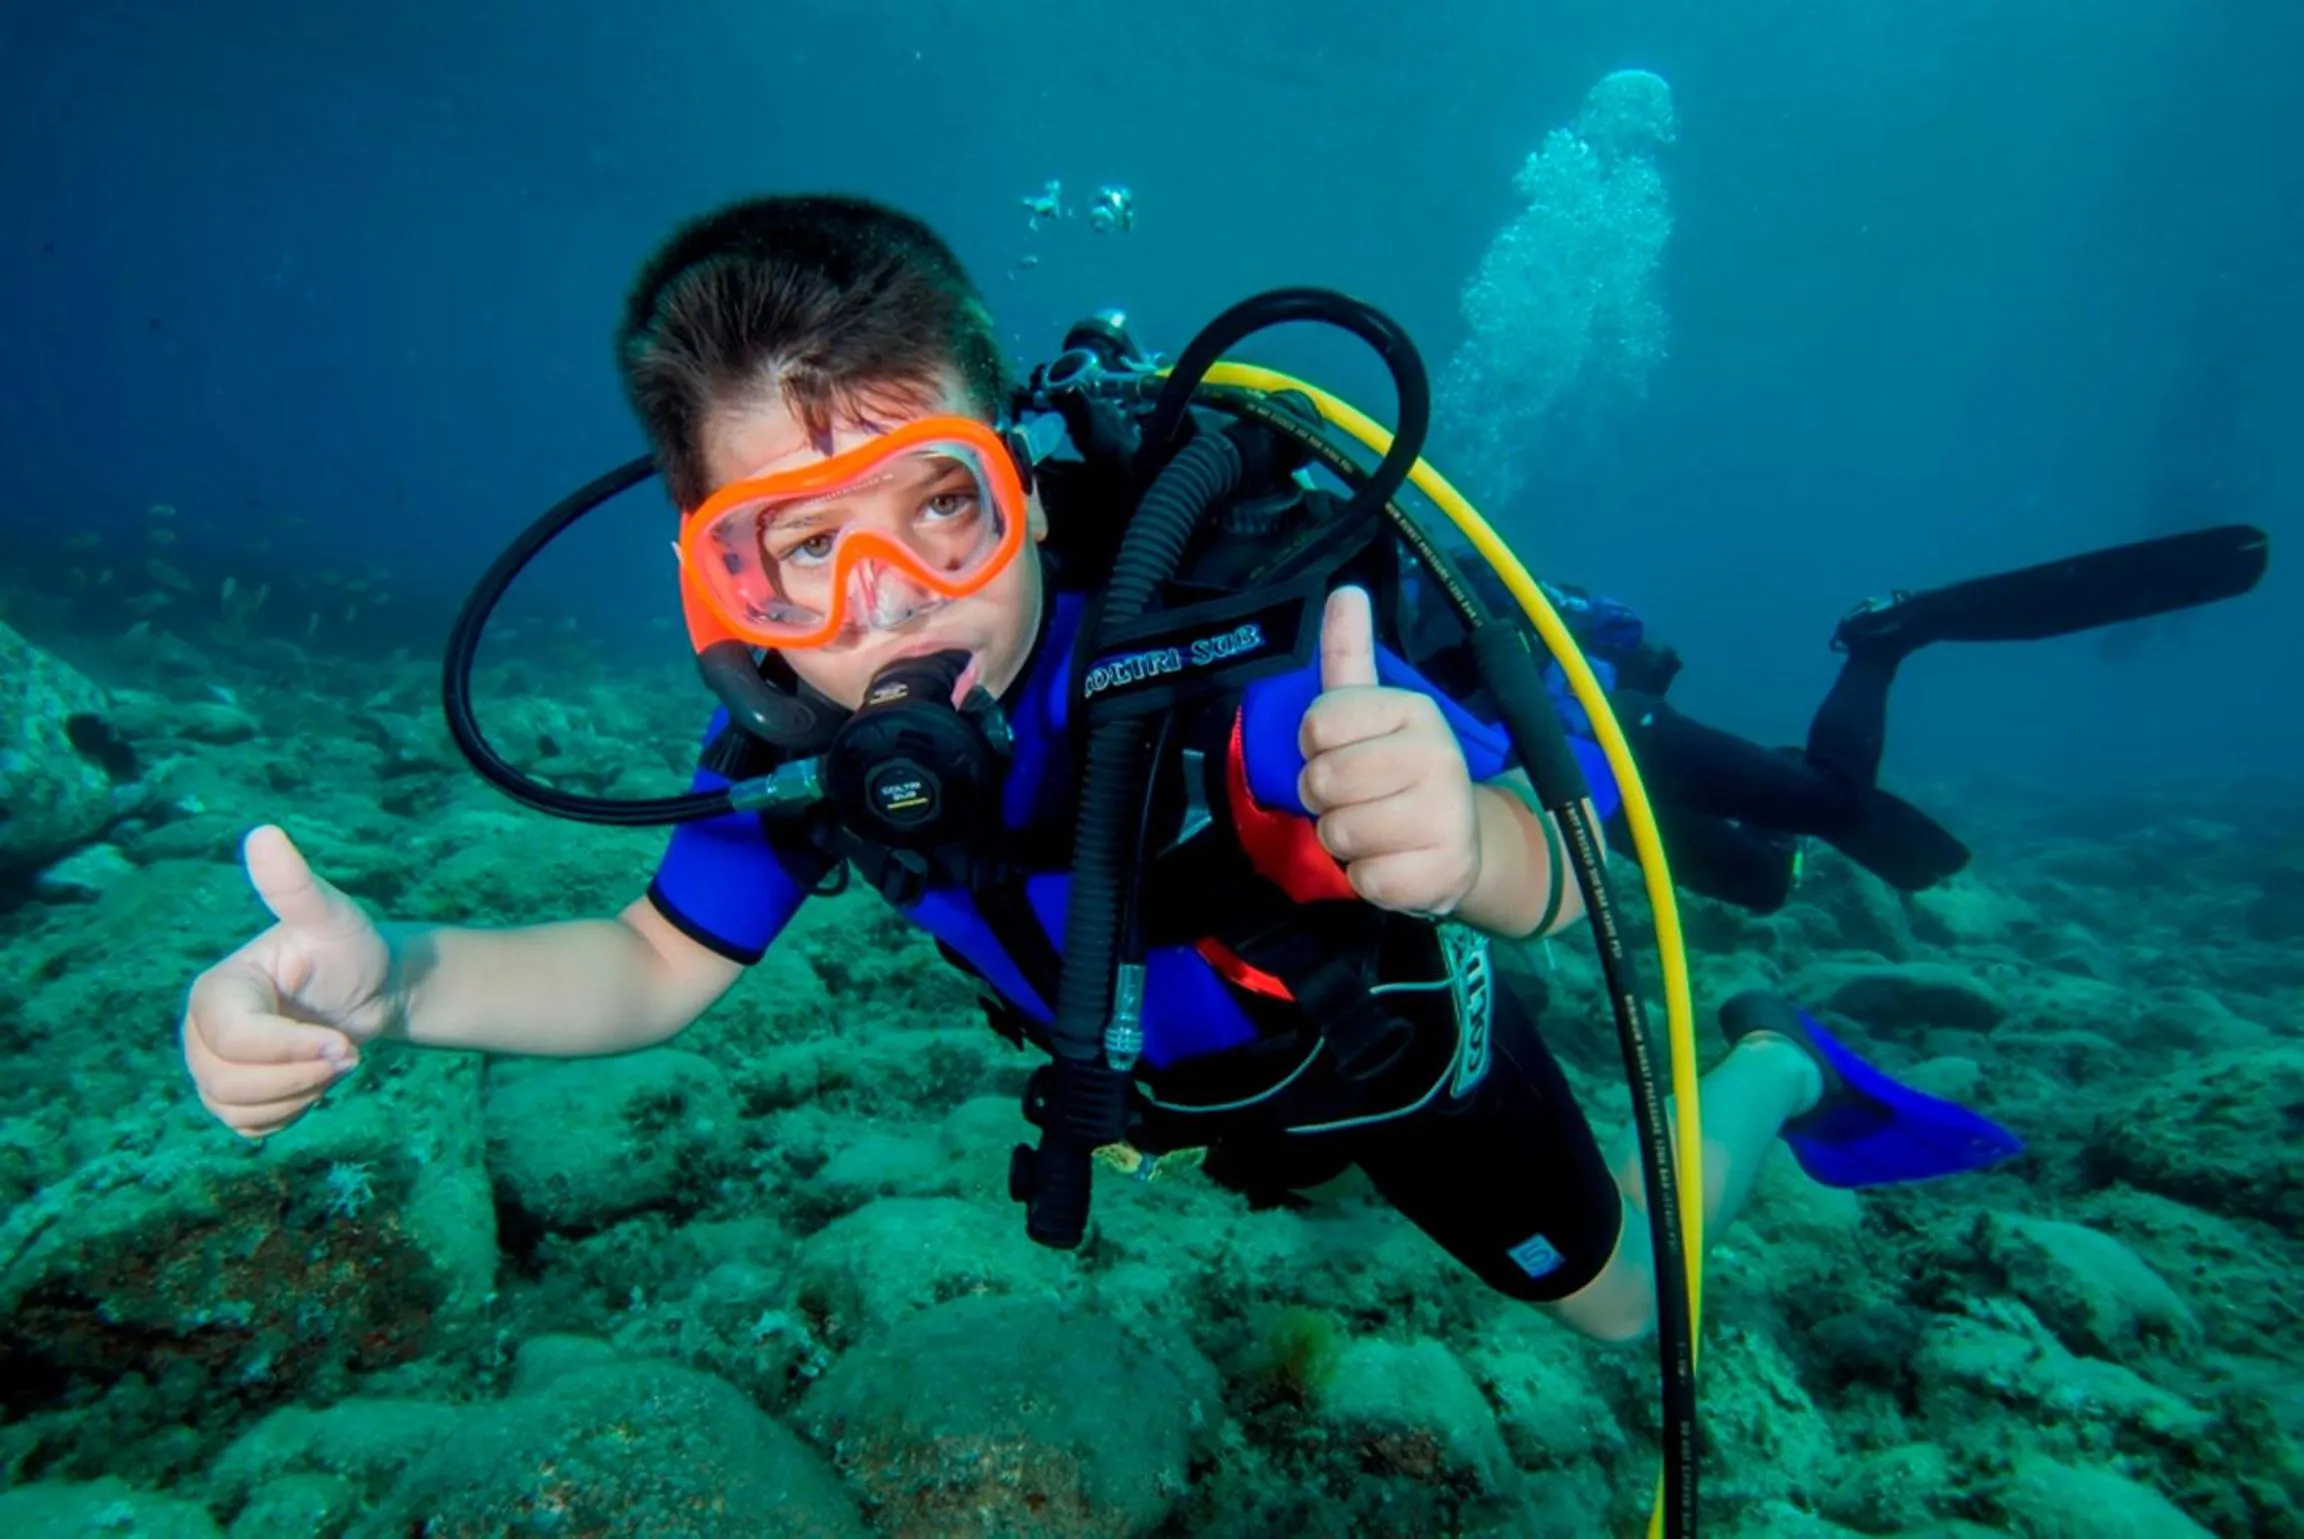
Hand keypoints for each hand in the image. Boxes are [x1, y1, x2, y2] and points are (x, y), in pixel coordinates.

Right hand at [181, 826, 395, 1137]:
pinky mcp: (232, 1096)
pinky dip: (287, 1114)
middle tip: (347, 1056)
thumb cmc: (352, 951)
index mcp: (217, 988)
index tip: (346, 1047)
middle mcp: (201, 1029)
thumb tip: (264, 834)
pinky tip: (312, 1083)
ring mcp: (212, 1066)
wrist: (371, 992)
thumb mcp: (332, 917)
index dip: (290, 1051)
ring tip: (331, 1065)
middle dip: (300, 1076)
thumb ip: (295, 886)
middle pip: (227, 1081)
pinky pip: (247, 1126)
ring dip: (297, 1096)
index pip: (233, 1038)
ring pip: (234, 1108)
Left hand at [1297, 586, 1480, 915]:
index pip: (1317, 723)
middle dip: (1325, 800)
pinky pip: (1365, 880)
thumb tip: (1345, 590)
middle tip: (1357, 799)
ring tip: (1376, 832)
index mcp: (1414, 709)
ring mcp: (1446, 816)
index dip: (1315, 748)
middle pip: (1322, 781)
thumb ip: (1348, 655)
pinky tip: (1394, 863)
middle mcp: (1438, 756)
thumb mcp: (1371, 712)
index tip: (1346, 754)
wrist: (1463, 843)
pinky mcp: (1444, 873)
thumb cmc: (1399, 773)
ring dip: (1344, 841)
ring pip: (1339, 832)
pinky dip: (1367, 879)